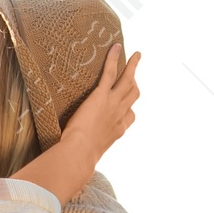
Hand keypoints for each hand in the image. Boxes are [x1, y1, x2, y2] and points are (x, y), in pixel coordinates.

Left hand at [62, 42, 139, 165]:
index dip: (130, 110)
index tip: (127, 108)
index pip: (130, 117)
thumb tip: (77, 165)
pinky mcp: (101, 95)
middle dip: (136, 83)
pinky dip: (114, 58)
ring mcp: (113, 103)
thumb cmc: (80, 159)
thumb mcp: (89, 157)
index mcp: (118, 131)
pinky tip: (116, 47)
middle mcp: (120, 115)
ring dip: (133, 66)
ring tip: (137, 55)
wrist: (80, 153)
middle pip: (134, 95)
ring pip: (128, 80)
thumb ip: (88, 154)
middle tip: (134, 73)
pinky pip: (110, 72)